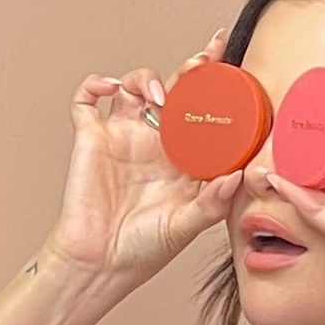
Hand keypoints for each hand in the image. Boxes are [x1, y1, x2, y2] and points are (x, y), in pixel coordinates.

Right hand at [45, 28, 243, 288]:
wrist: (99, 264)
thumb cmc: (143, 249)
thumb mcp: (187, 226)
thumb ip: (212, 203)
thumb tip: (238, 177)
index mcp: (183, 158)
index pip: (204, 112)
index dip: (217, 86)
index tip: (231, 59)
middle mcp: (154, 142)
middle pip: (174, 90)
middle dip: (190, 70)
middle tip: (202, 63)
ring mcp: (122, 136)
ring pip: (134, 86)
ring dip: (146, 79)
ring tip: (157, 96)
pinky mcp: (91, 138)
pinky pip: (86, 100)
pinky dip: (94, 85)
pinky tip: (108, 88)